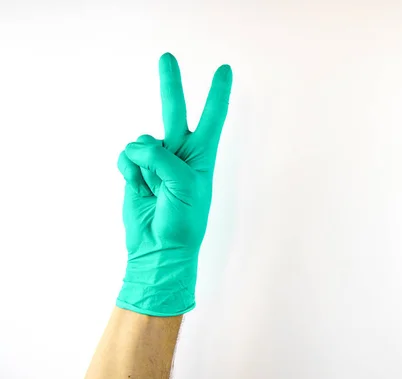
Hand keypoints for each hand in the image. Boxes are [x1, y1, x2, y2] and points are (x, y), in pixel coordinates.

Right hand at [115, 53, 232, 315]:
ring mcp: (156, 161)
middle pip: (175, 111)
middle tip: (167, 56)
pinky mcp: (136, 171)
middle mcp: (180, 154)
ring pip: (142, 140)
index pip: (212, 118)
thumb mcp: (184, 186)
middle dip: (171, 83)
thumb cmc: (183, 221)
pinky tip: (138, 186)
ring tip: (153, 187)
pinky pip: (126, 155)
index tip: (224, 70)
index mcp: (202, 156)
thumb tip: (138, 145)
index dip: (218, 94)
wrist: (159, 249)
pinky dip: (128, 169)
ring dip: (143, 160)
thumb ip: (162, 157)